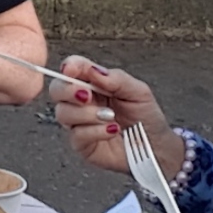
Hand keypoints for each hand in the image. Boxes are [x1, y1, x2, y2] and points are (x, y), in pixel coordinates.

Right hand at [51, 58, 182, 178]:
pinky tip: (112, 130)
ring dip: (87, 114)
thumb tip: (93, 70)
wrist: (155, 146)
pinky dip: (95, 131)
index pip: (73, 69)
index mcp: (94, 83)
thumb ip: (115, 78)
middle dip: (68, 90)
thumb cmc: (146, 117)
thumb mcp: (138, 91)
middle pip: (57, 90)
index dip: (69, 66)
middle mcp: (82, 101)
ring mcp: (79, 123)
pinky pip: (76, 135)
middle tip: (87, 95)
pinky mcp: (81, 144)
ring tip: (111, 116)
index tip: (71, 69)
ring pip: (63, 113)